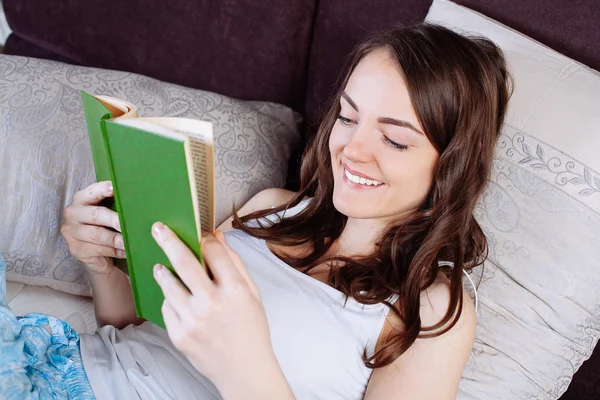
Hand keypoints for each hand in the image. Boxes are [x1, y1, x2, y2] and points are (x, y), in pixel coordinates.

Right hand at [61, 180, 125, 275]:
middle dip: (114, 220)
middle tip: (129, 225)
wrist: (96, 253)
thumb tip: (137, 203)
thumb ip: (117, 204)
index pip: (92, 192)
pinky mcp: (76, 249)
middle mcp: (73, 213)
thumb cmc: (106, 225)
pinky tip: (125, 252)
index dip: (102, 189)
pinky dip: (114, 251)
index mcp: (82, 199)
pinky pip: (97, 249)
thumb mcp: (109, 212)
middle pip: (95, 214)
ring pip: (96, 235)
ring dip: (116, 239)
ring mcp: (72, 232)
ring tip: (129, 242)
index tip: (114, 188)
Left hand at [151, 222, 292, 397]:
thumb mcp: (252, 294)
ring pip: (169, 284)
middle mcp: (213, 303)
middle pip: (185, 262)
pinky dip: (170, 299)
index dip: (204, 239)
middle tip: (158, 229)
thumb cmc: (251, 330)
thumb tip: (217, 238)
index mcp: (235, 290)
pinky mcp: (179, 335)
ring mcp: (193, 320)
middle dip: (169, 241)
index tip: (197, 234)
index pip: (214, 252)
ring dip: (163, 270)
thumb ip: (234, 264)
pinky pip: (167, 307)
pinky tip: (178, 300)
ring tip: (161, 266)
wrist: (244, 370)